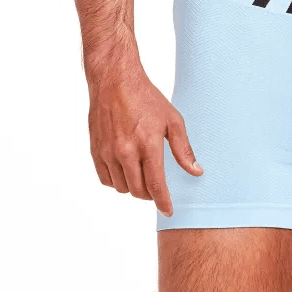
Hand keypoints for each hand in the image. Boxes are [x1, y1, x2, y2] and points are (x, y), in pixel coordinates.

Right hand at [88, 62, 201, 215]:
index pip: (156, 185)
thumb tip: (196, 171)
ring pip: (121, 187)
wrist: (114, 81)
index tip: (168, 211)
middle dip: (150, 195)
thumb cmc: (146, 98)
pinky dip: (116, 181)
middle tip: (156, 187)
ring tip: (141, 175)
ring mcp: (108, 152)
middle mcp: (125, 152)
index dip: (163, 202)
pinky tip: (125, 171)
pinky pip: (105, 179)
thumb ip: (183, 149)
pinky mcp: (95, 150)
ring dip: (133, 187)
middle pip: (138, 191)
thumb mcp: (172, 120)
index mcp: (148, 145)